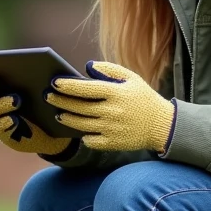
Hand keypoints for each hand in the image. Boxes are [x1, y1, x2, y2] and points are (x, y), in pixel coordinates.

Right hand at [0, 80, 75, 156]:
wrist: (51, 132)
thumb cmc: (46, 106)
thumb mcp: (44, 91)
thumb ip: (39, 77)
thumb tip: (40, 63)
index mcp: (3, 88)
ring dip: (2, 104)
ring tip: (16, 100)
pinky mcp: (3, 134)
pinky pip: (0, 127)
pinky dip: (6, 122)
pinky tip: (14, 119)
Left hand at [46, 61, 175, 151]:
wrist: (162, 125)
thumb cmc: (143, 98)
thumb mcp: (132, 78)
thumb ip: (109, 70)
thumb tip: (87, 67)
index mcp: (116, 93)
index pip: (85, 88)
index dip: (68, 85)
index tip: (54, 82)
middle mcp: (112, 111)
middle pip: (79, 107)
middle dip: (60, 101)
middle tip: (48, 96)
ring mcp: (111, 129)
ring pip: (80, 124)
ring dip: (66, 118)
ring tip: (58, 113)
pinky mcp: (112, 143)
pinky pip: (90, 140)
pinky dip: (83, 135)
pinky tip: (78, 129)